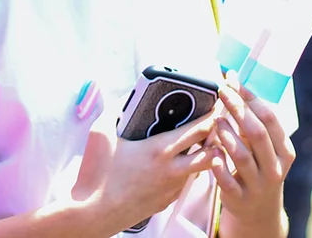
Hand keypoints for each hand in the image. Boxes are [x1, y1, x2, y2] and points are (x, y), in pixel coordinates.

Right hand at [72, 98, 217, 232]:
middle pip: (209, 153)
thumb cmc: (97, 173)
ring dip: (202, 155)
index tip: (216, 106)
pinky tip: (173, 164)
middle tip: (216, 125)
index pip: (196, 132)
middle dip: (217, 137)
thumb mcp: (101, 132)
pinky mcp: (165, 201)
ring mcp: (170, 188)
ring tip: (196, 143)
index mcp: (158, 150)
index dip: (210, 117)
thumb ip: (115, 110)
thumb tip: (126, 98)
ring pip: (199, 169)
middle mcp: (171, 170)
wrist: (94, 212)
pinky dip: (186, 170)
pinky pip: (184, 182)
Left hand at [212, 72, 294, 234]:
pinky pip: (227, 181)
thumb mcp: (260, 146)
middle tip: (221, 90)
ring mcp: (258, 184)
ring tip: (215, 120)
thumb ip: (248, 118)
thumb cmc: (256, 166)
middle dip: (238, 108)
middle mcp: (274, 167)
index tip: (233, 81)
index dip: (251, 97)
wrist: (257, 210)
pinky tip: (211, 153)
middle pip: (257, 133)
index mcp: (283, 151)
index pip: (270, 119)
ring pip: (242, 156)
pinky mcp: (240, 198)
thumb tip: (232, 78)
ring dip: (226, 134)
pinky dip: (218, 165)